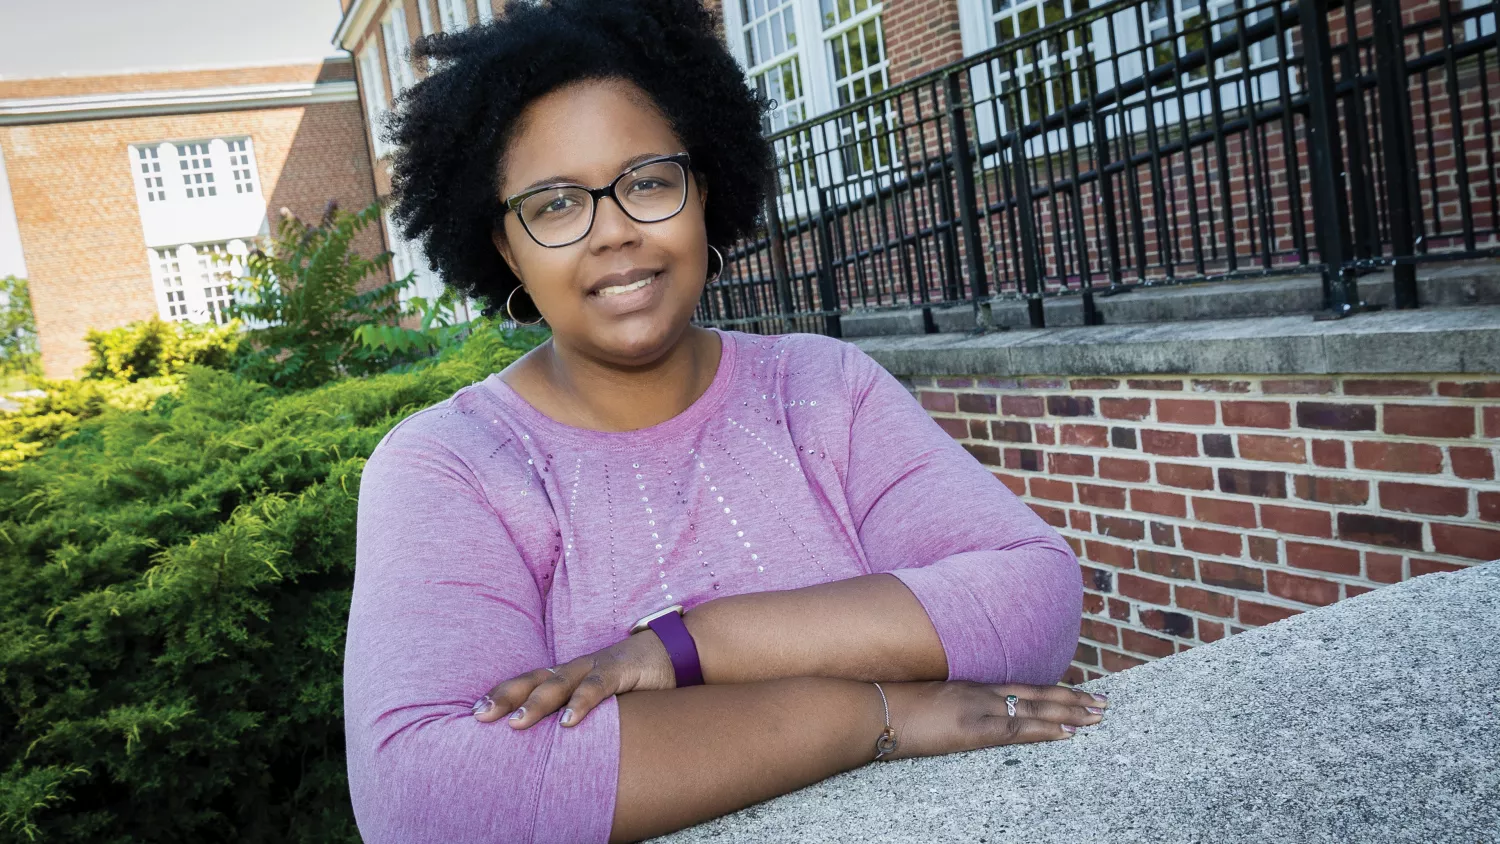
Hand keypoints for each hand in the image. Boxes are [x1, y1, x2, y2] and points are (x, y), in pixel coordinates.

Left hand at [472, 630, 676, 728]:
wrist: (673, 651)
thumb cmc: (632, 679)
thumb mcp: (600, 696)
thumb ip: (577, 712)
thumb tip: (553, 741)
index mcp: (568, 674)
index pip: (527, 682)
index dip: (501, 694)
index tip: (475, 713)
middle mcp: (576, 668)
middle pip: (533, 680)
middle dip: (505, 697)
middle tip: (480, 717)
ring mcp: (597, 667)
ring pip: (559, 683)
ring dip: (536, 704)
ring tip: (516, 724)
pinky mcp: (620, 670)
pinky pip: (597, 688)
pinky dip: (581, 704)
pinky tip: (568, 722)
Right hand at [873, 681, 1108, 760]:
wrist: (868, 706)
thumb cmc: (886, 704)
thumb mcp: (921, 697)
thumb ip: (943, 701)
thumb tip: (949, 712)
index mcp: (967, 683)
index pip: (1018, 685)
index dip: (1050, 689)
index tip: (1075, 691)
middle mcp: (978, 690)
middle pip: (1035, 691)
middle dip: (1071, 697)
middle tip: (1102, 702)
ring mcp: (976, 707)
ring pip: (1034, 707)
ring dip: (1069, 712)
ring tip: (1097, 716)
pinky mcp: (971, 729)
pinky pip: (1017, 730)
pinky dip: (1045, 731)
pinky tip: (1068, 734)